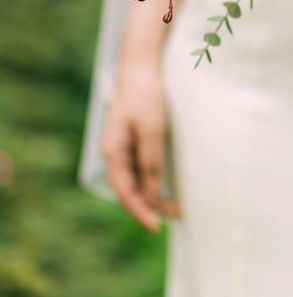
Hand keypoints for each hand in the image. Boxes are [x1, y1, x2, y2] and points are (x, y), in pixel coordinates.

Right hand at [101, 60, 179, 230]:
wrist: (142, 70)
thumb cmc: (145, 96)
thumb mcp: (151, 129)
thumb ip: (151, 161)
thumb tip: (153, 193)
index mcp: (113, 152)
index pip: (124, 191)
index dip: (139, 210)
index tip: (155, 226)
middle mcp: (116, 154)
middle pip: (129, 190)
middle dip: (149, 207)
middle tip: (173, 219)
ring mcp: (124, 150)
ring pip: (136, 182)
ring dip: (153, 196)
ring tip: (175, 209)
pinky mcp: (135, 144)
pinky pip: (141, 170)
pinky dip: (153, 182)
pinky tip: (166, 190)